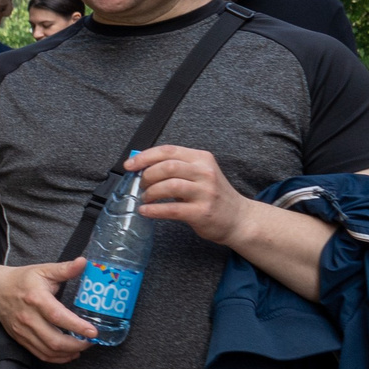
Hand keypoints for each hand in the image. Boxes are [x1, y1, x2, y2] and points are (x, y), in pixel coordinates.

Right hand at [0, 257, 95, 363]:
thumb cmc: (21, 280)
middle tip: (91, 341)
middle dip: (76, 345)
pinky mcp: (20, 338)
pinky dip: (57, 358)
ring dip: (68, 353)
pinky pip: (40, 354)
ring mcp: (23, 330)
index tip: (93, 332)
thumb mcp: (43, 270)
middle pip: (54, 340)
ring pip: (48, 350)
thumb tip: (83, 262)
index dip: (76, 326)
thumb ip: (65, 269)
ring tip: (82, 347)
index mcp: (36, 299)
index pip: (57, 316)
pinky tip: (68, 354)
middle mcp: (28, 317)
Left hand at [128, 144, 252, 244]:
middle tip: (141, 185)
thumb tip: (141, 165)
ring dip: (150, 192)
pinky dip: (154, 210)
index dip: (144, 157)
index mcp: (202, 159)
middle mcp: (205, 173)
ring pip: (169, 186)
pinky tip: (145, 211)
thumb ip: (176, 167)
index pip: (168, 150)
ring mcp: (205, 193)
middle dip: (147, 175)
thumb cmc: (212, 195)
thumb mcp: (199, 174)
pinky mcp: (202, 212)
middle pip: (167, 166)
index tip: (129, 165)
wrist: (239, 218)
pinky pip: (172, 209)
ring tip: (146, 198)